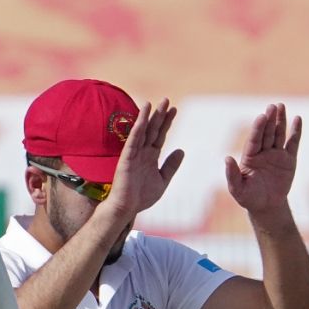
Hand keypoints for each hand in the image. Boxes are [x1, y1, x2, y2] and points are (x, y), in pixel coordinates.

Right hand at [104, 99, 185, 220]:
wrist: (127, 208)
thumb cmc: (142, 197)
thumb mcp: (162, 180)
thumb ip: (171, 166)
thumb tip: (181, 151)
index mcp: (151, 157)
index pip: (160, 135)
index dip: (167, 123)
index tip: (174, 110)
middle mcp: (143, 152)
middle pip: (153, 129)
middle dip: (160, 115)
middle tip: (167, 100)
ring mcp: (134, 153)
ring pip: (143, 131)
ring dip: (148, 116)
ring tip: (155, 102)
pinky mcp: (127, 157)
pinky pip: (133, 138)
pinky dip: (138, 125)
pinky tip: (143, 114)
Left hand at [224, 103, 301, 216]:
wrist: (267, 207)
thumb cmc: (249, 198)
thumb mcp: (238, 189)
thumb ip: (232, 175)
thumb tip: (227, 158)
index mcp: (250, 157)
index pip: (254, 139)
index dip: (258, 128)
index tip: (261, 117)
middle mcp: (263, 152)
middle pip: (266, 133)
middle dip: (269, 120)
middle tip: (272, 106)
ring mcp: (276, 154)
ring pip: (278, 134)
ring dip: (280, 121)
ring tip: (281, 106)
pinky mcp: (289, 160)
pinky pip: (293, 143)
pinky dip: (295, 132)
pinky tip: (297, 119)